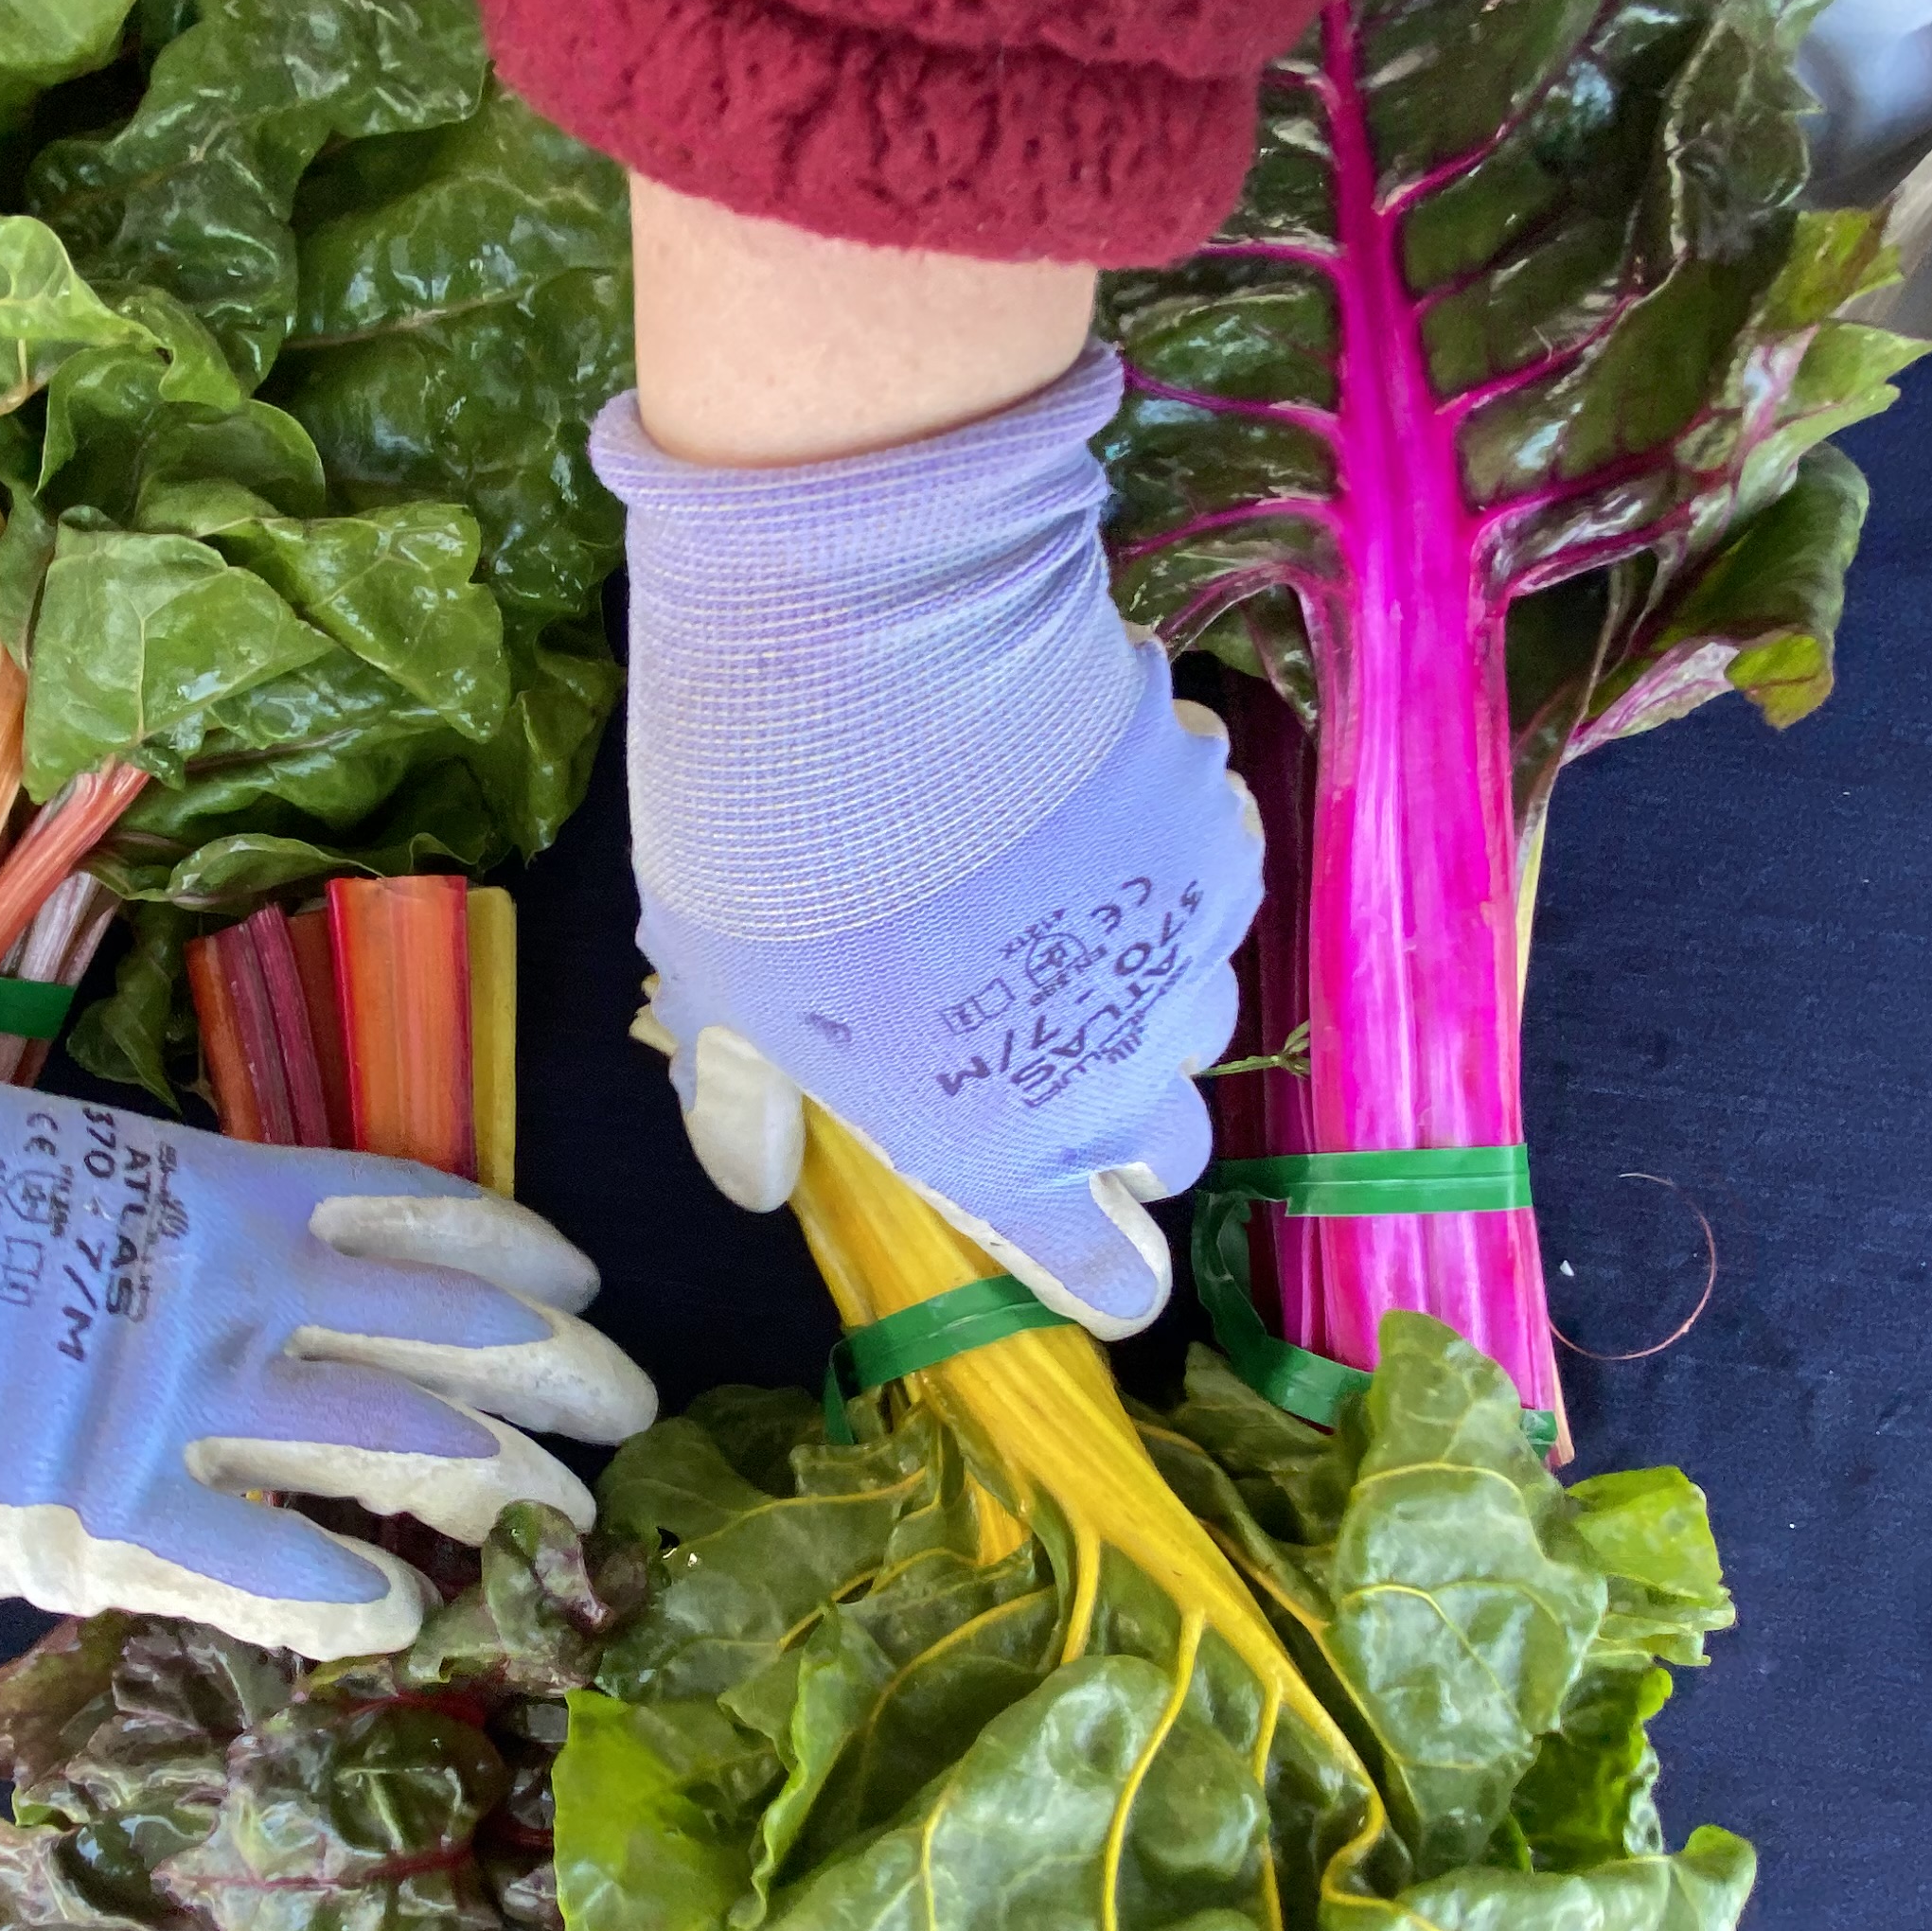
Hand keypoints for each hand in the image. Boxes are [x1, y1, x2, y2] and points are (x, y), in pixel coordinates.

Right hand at [0, 963, 653, 1657]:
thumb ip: (92, 1227)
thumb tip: (142, 1257)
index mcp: (196, 1181)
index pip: (403, 1211)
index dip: (503, 1254)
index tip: (574, 1280)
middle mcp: (223, 1282)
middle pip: (443, 1328)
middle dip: (553, 1373)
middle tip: (632, 1409)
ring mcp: (176, 1396)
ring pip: (401, 1438)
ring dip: (504, 1477)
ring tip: (583, 1512)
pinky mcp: (105, 1502)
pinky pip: (263, 1559)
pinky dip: (343, 1589)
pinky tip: (406, 1616)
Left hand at [600, 340, 1260, 1335]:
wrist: (874, 655)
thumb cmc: (771, 859)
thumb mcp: (715, 995)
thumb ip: (743, 1107)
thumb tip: (754, 1183)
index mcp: (1005, 1153)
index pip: (1105, 1276)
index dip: (1100, 1274)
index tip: (1084, 1248)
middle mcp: (1121, 1073)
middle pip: (1166, 1146)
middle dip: (1116, 1120)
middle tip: (1029, 1048)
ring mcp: (1183, 946)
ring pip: (1190, 1007)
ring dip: (1134, 985)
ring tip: (1045, 908)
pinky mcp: (1216, 825)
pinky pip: (1204, 873)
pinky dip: (1156, 857)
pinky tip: (1078, 805)